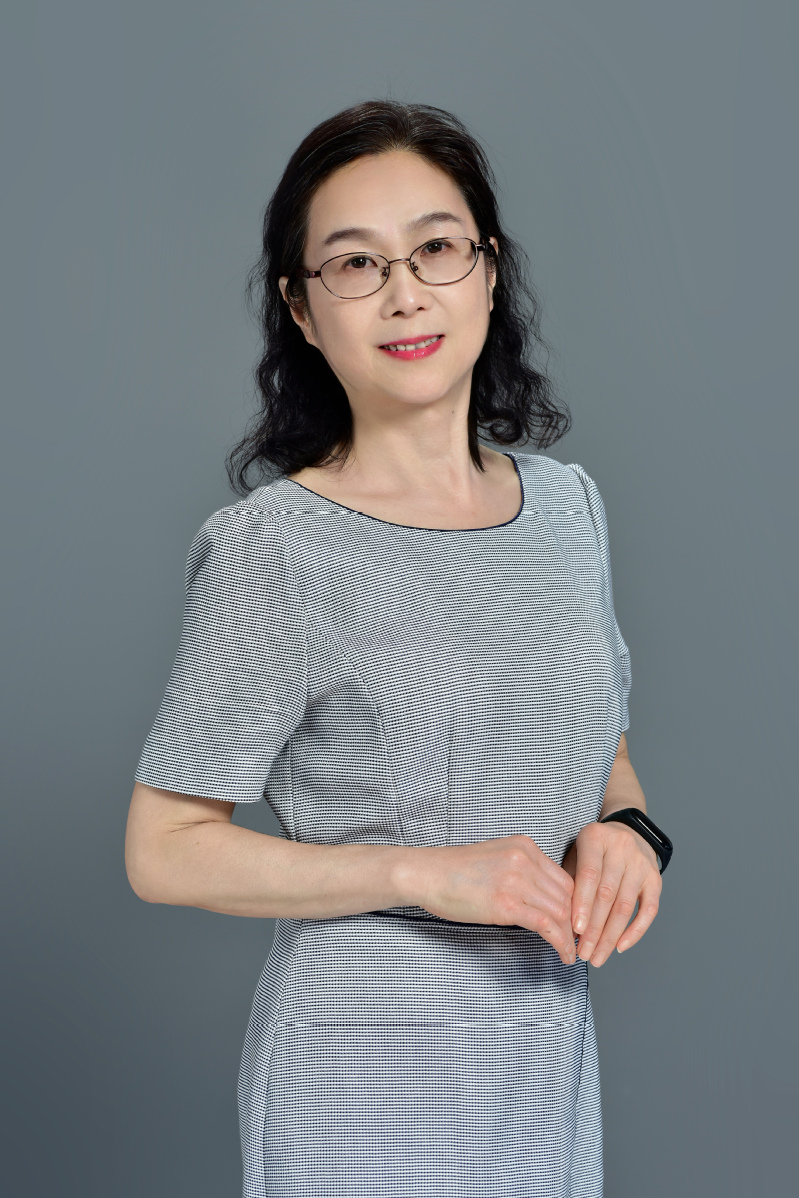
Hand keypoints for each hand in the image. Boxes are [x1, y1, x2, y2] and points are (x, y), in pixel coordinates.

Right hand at [405, 835, 576, 964]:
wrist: (426, 874)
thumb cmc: (455, 872)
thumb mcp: (496, 859)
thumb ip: (522, 871)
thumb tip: (542, 898)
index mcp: (524, 846)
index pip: (565, 878)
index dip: (576, 905)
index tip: (577, 923)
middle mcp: (525, 859)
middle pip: (567, 895)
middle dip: (577, 923)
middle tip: (578, 942)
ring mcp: (516, 880)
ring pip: (560, 912)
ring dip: (570, 937)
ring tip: (571, 953)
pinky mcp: (506, 903)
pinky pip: (546, 925)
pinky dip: (560, 942)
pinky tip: (562, 954)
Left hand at [561, 819, 661, 965]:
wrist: (628, 832)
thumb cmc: (594, 850)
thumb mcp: (576, 854)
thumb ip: (570, 881)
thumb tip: (562, 922)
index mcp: (595, 838)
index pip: (589, 875)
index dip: (582, 904)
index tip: (574, 930)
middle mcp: (621, 848)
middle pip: (607, 895)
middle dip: (594, 929)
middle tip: (583, 953)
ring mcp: (641, 863)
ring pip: (625, 906)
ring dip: (610, 936)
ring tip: (597, 956)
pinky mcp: (655, 878)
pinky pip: (649, 910)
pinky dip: (635, 931)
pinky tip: (620, 947)